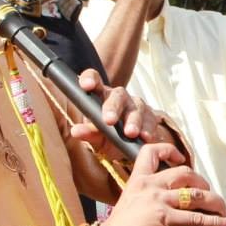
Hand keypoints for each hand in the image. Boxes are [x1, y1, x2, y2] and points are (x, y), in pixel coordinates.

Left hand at [69, 69, 183, 161]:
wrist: (130, 146)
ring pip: (136, 107)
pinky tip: (145, 137)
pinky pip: (150, 120)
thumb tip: (75, 131)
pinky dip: (148, 129)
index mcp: (100, 96)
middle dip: (113, 107)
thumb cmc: (107, 135)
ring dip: (133, 120)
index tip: (86, 86)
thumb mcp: (96, 136)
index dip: (90, 79)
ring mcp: (136, 105)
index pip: (94, 80)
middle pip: (117, 95)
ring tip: (130, 133)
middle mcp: (119, 97)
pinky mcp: (150, 116)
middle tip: (109, 121)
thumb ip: (88, 133)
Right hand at [99, 142, 225, 225]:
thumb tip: (173, 204)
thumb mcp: (130, 203)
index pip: (152, 151)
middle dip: (203, 183)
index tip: (181, 159)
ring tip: (223, 211)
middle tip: (208, 195)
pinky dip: (216, 222)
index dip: (170, 151)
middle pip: (186, 173)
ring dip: (215, 203)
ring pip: (197, 195)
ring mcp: (159, 202)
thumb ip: (149, 198)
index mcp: (138, 180)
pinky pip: (198, 219)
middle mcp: (150, 187)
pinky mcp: (167, 220)